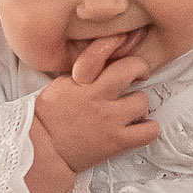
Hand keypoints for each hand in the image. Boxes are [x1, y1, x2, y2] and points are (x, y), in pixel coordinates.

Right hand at [34, 37, 159, 174]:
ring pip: (143, 101)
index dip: (117, 42)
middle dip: (138, 69)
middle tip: (136, 76)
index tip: (123, 46)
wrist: (43, 149)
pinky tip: (137, 127)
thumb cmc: (50, 118)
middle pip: (132, 68)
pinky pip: (149, 131)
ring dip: (139, 105)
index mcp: (81, 81)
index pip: (101, 50)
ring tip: (130, 110)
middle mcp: (97, 97)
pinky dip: (148, 129)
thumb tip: (107, 61)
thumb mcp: (62, 84)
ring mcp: (110, 119)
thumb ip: (85, 72)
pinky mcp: (118, 141)